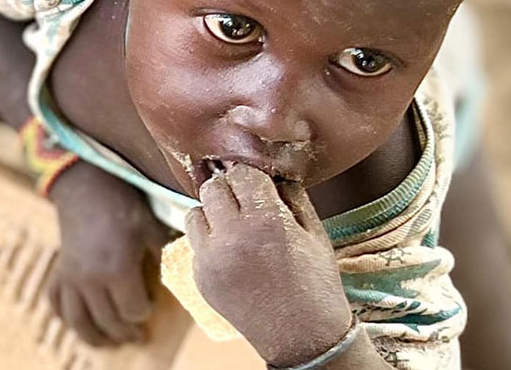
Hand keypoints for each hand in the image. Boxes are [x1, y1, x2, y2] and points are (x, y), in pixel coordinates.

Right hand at [47, 161, 170, 345]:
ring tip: (111, 341)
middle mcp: (91, 279)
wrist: (88, 185)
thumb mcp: (150, 228)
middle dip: (125, 331)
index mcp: (117, 269)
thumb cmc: (123, 205)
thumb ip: (162, 256)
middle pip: (108, 321)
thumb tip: (178, 274)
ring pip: (79, 322)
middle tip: (138, 334)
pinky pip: (56, 303)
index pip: (132, 310)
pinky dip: (66, 317)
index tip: (151, 306)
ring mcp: (71, 277)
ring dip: (95, 337)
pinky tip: (80, 321)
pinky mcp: (59, 271)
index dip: (144, 312)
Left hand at [186, 164, 352, 367]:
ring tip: (234, 226)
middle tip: (245, 201)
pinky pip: (195, 243)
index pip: (241, 173)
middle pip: (212, 187)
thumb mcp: (314, 232)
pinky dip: (209, 241)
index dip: (251, 175)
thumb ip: (290, 196)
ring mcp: (210, 259)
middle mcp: (231, 237)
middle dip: (229, 189)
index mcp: (265, 220)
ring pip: (195, 212)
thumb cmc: (315, 283)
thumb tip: (271, 172)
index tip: (257, 182)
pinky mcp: (200, 277)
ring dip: (212, 213)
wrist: (303, 338)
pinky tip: (232, 252)